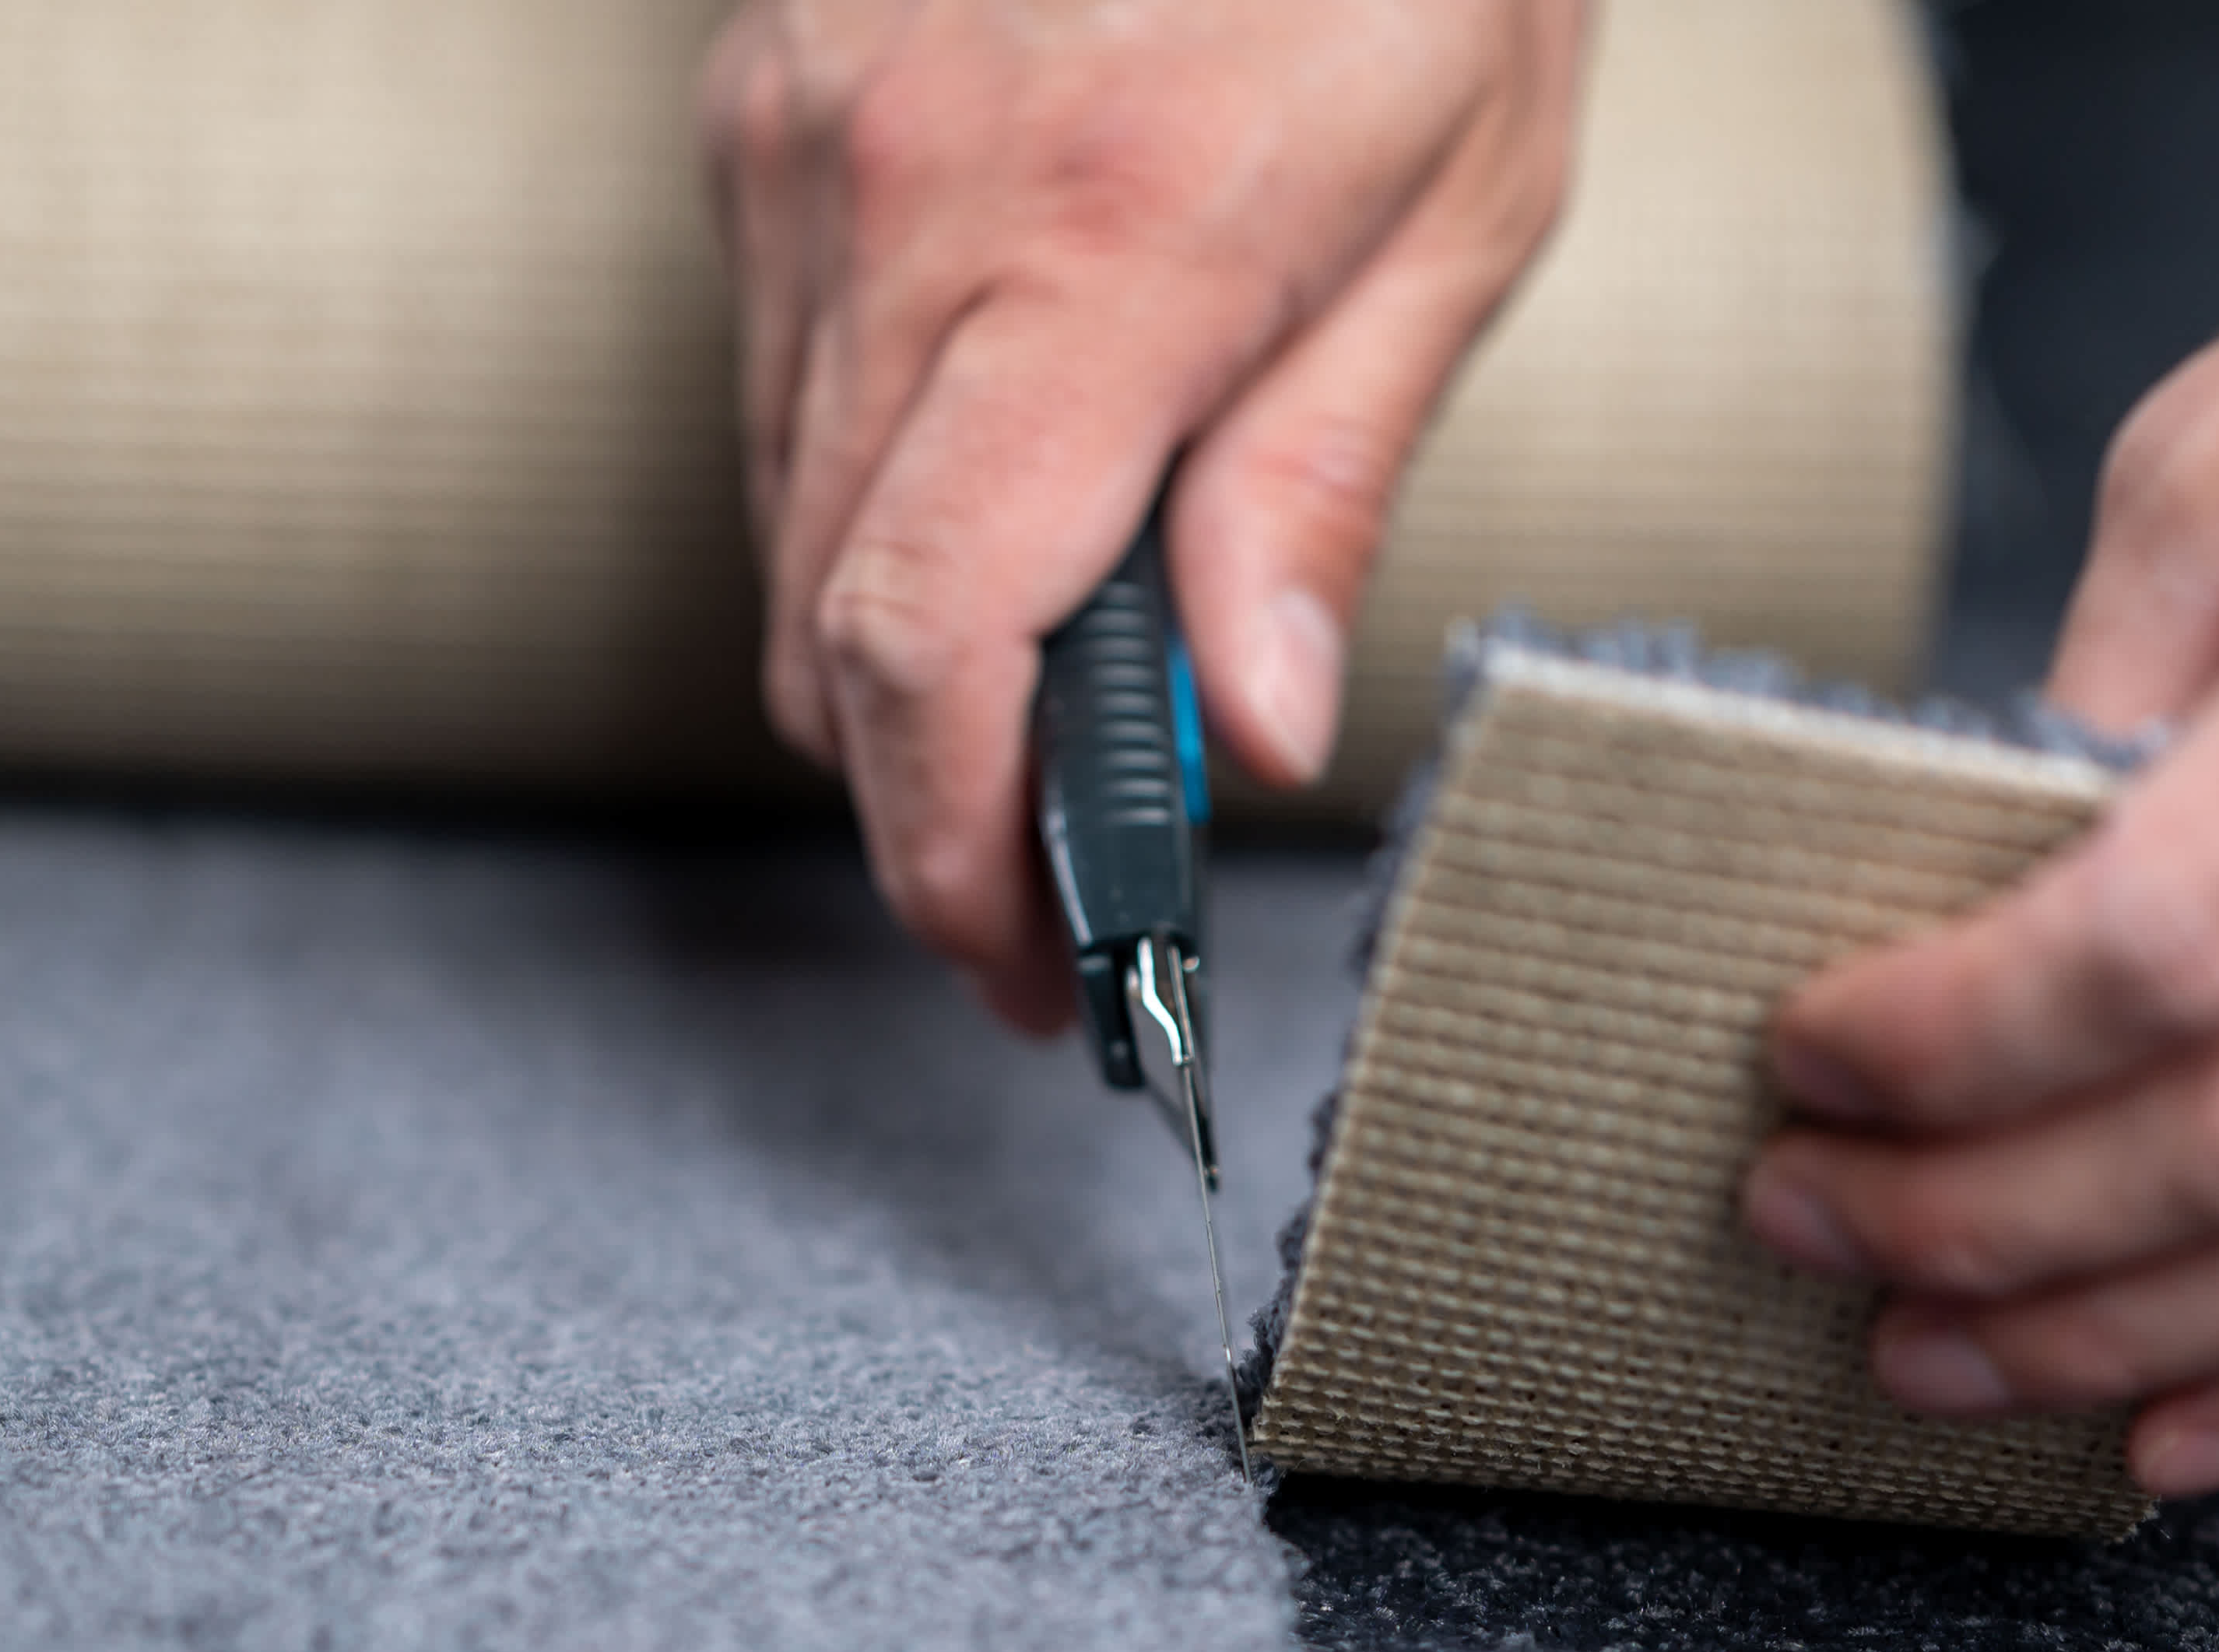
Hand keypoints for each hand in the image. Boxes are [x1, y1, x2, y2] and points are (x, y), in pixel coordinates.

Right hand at [703, 0, 1586, 1029]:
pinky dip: (862, 490)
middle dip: (931, 811)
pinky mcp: (757, 109)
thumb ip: (1325, 480)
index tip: (1036, 975)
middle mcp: (906, 205)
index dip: (958, 860)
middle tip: (1060, 901)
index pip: (936, 646)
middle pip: (830, 628)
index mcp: (1107, 254)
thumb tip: (1256, 742)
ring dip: (895, 657)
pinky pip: (774, 382)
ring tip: (1050, 704)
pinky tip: (996, 476)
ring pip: (782, 522)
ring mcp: (800, 149)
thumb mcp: (1461, 206)